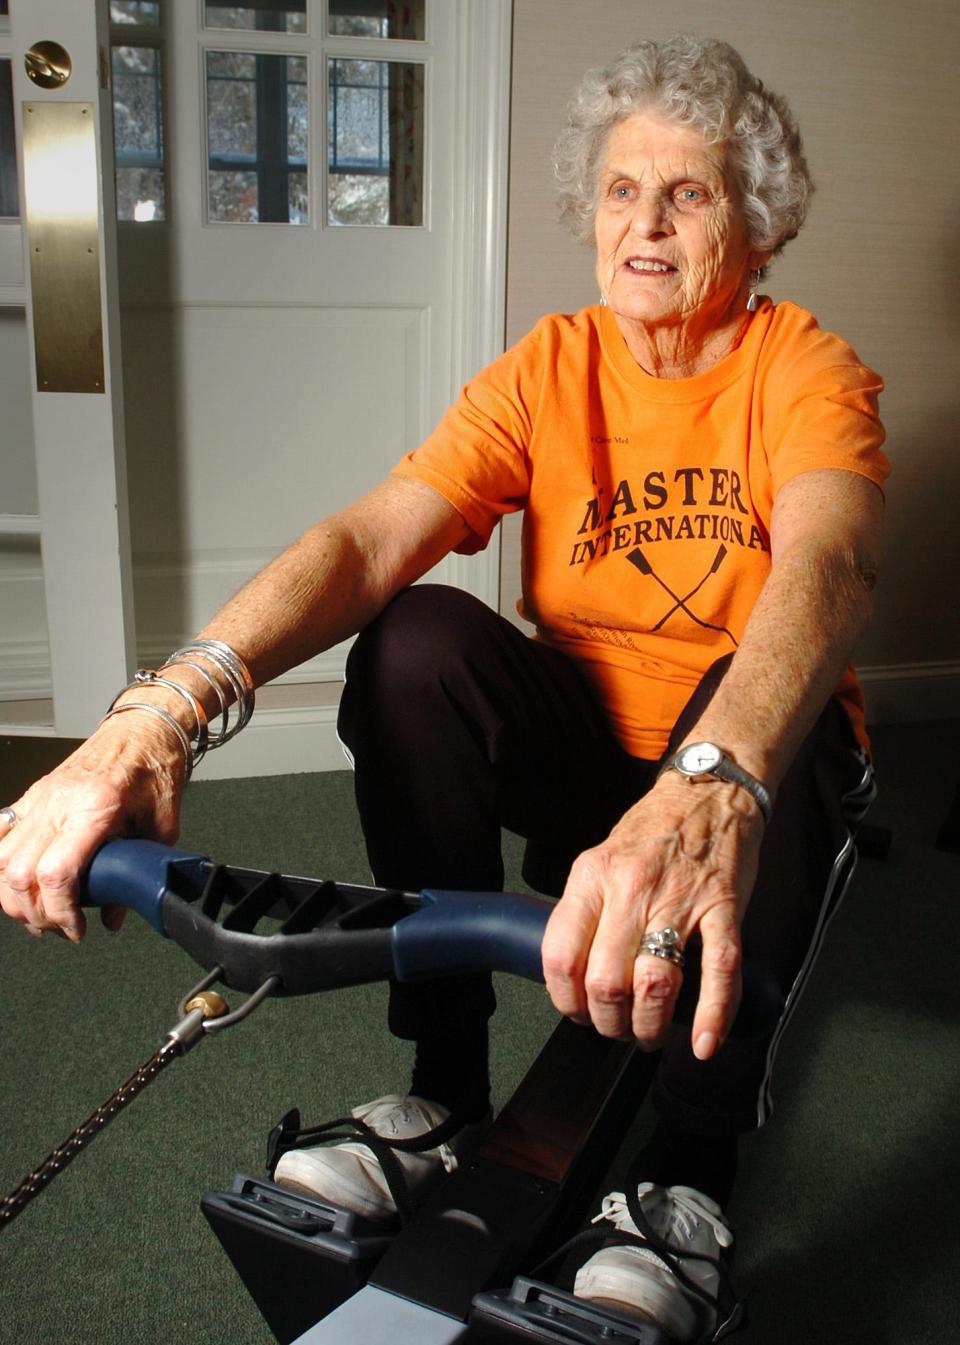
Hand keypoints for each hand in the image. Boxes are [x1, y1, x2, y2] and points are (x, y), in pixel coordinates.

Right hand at [0, 718, 185, 940]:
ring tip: (40, 914)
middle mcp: (59, 802)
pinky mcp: (32, 796)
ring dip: (13, 896)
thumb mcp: (163, 824)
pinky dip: (0, 866)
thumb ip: (141, 871)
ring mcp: (40, 798)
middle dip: (36, 913)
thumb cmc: (154, 766)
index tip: (75, 928)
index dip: (60, 911)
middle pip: (20, 874)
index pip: (56, 872)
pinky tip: (14, 884)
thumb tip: (116, 915)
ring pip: (2, 859)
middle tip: (60, 927)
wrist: (142, 729)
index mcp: (95, 807)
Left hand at [540, 773, 763, 1057]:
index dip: (566, 999)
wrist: (710, 790)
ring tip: (650, 1033)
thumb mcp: (602, 857)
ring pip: (656, 984)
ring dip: (650, 1025)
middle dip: (609, 1021)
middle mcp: (632, 888)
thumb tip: (573, 967)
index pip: (561, 955)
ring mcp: (680, 899)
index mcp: (594, 875)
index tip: (577, 1012)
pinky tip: (703, 1042)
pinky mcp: (723, 908)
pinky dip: (712, 1016)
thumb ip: (587, 907)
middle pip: (606, 981)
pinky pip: (719, 971)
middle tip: (617, 1027)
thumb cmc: (654, 829)